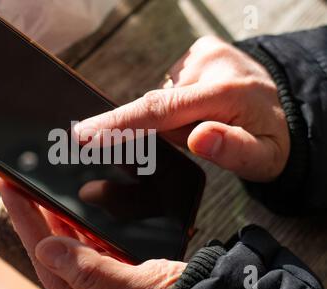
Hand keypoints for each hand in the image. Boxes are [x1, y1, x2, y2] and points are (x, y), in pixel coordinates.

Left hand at [0, 174, 186, 288]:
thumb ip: (92, 273)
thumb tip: (47, 249)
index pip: (40, 248)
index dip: (21, 214)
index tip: (6, 183)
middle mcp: (84, 280)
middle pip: (47, 237)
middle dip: (30, 205)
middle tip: (16, 176)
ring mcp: (97, 267)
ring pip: (65, 232)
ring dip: (53, 207)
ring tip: (39, 181)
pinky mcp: (111, 257)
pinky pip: (86, 232)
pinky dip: (78, 213)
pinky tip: (74, 199)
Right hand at [74, 36, 289, 181]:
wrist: (284, 104)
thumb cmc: (272, 136)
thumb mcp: (264, 158)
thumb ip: (233, 151)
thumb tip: (198, 139)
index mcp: (226, 94)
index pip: (159, 110)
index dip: (118, 123)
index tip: (84, 134)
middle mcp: (210, 66)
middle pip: (157, 106)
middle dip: (164, 128)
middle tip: (198, 134)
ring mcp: (203, 54)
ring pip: (164, 98)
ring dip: (175, 117)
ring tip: (207, 120)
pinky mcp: (199, 50)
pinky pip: (172, 85)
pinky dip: (179, 102)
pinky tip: (203, 105)